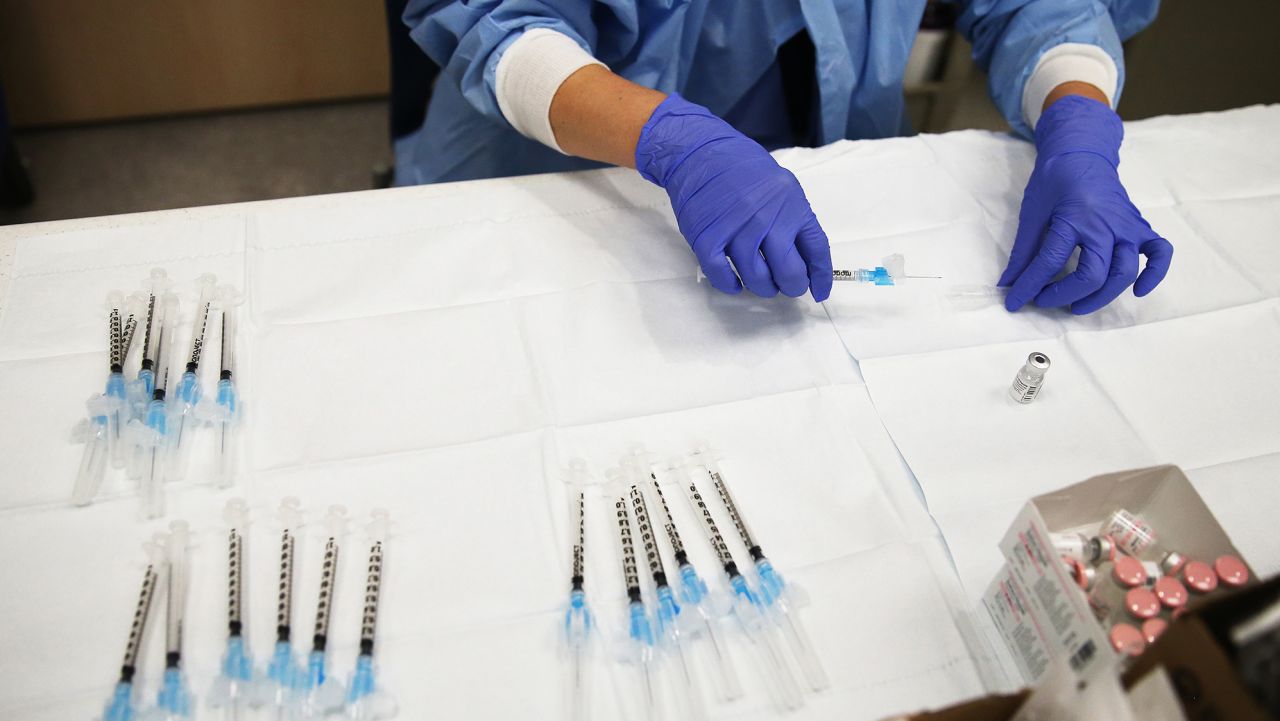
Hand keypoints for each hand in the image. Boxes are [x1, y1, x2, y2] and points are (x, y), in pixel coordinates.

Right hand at [635, 94, 832, 300]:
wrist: (701, 154)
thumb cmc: (744, 170)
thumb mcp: (783, 187)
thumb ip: (795, 219)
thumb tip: (805, 260)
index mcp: (791, 205)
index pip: (816, 250)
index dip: (820, 277)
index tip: (819, 292)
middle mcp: (767, 219)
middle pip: (789, 272)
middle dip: (792, 287)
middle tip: (786, 286)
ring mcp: (736, 230)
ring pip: (756, 278)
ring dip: (762, 288)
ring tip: (761, 283)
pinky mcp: (707, 239)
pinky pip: (722, 275)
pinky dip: (731, 285)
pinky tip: (736, 283)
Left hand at [1000, 95, 1171, 314]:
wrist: (1083, 153)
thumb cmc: (1055, 180)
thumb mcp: (1032, 211)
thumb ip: (1023, 250)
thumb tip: (1008, 283)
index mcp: (1073, 218)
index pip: (1050, 263)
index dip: (1028, 287)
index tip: (1015, 302)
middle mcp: (1105, 225)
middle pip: (1093, 275)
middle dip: (1065, 296)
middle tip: (1044, 301)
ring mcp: (1127, 226)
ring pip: (1125, 272)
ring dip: (1102, 296)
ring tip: (1077, 306)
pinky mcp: (1140, 227)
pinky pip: (1160, 253)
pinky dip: (1155, 274)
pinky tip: (1138, 291)